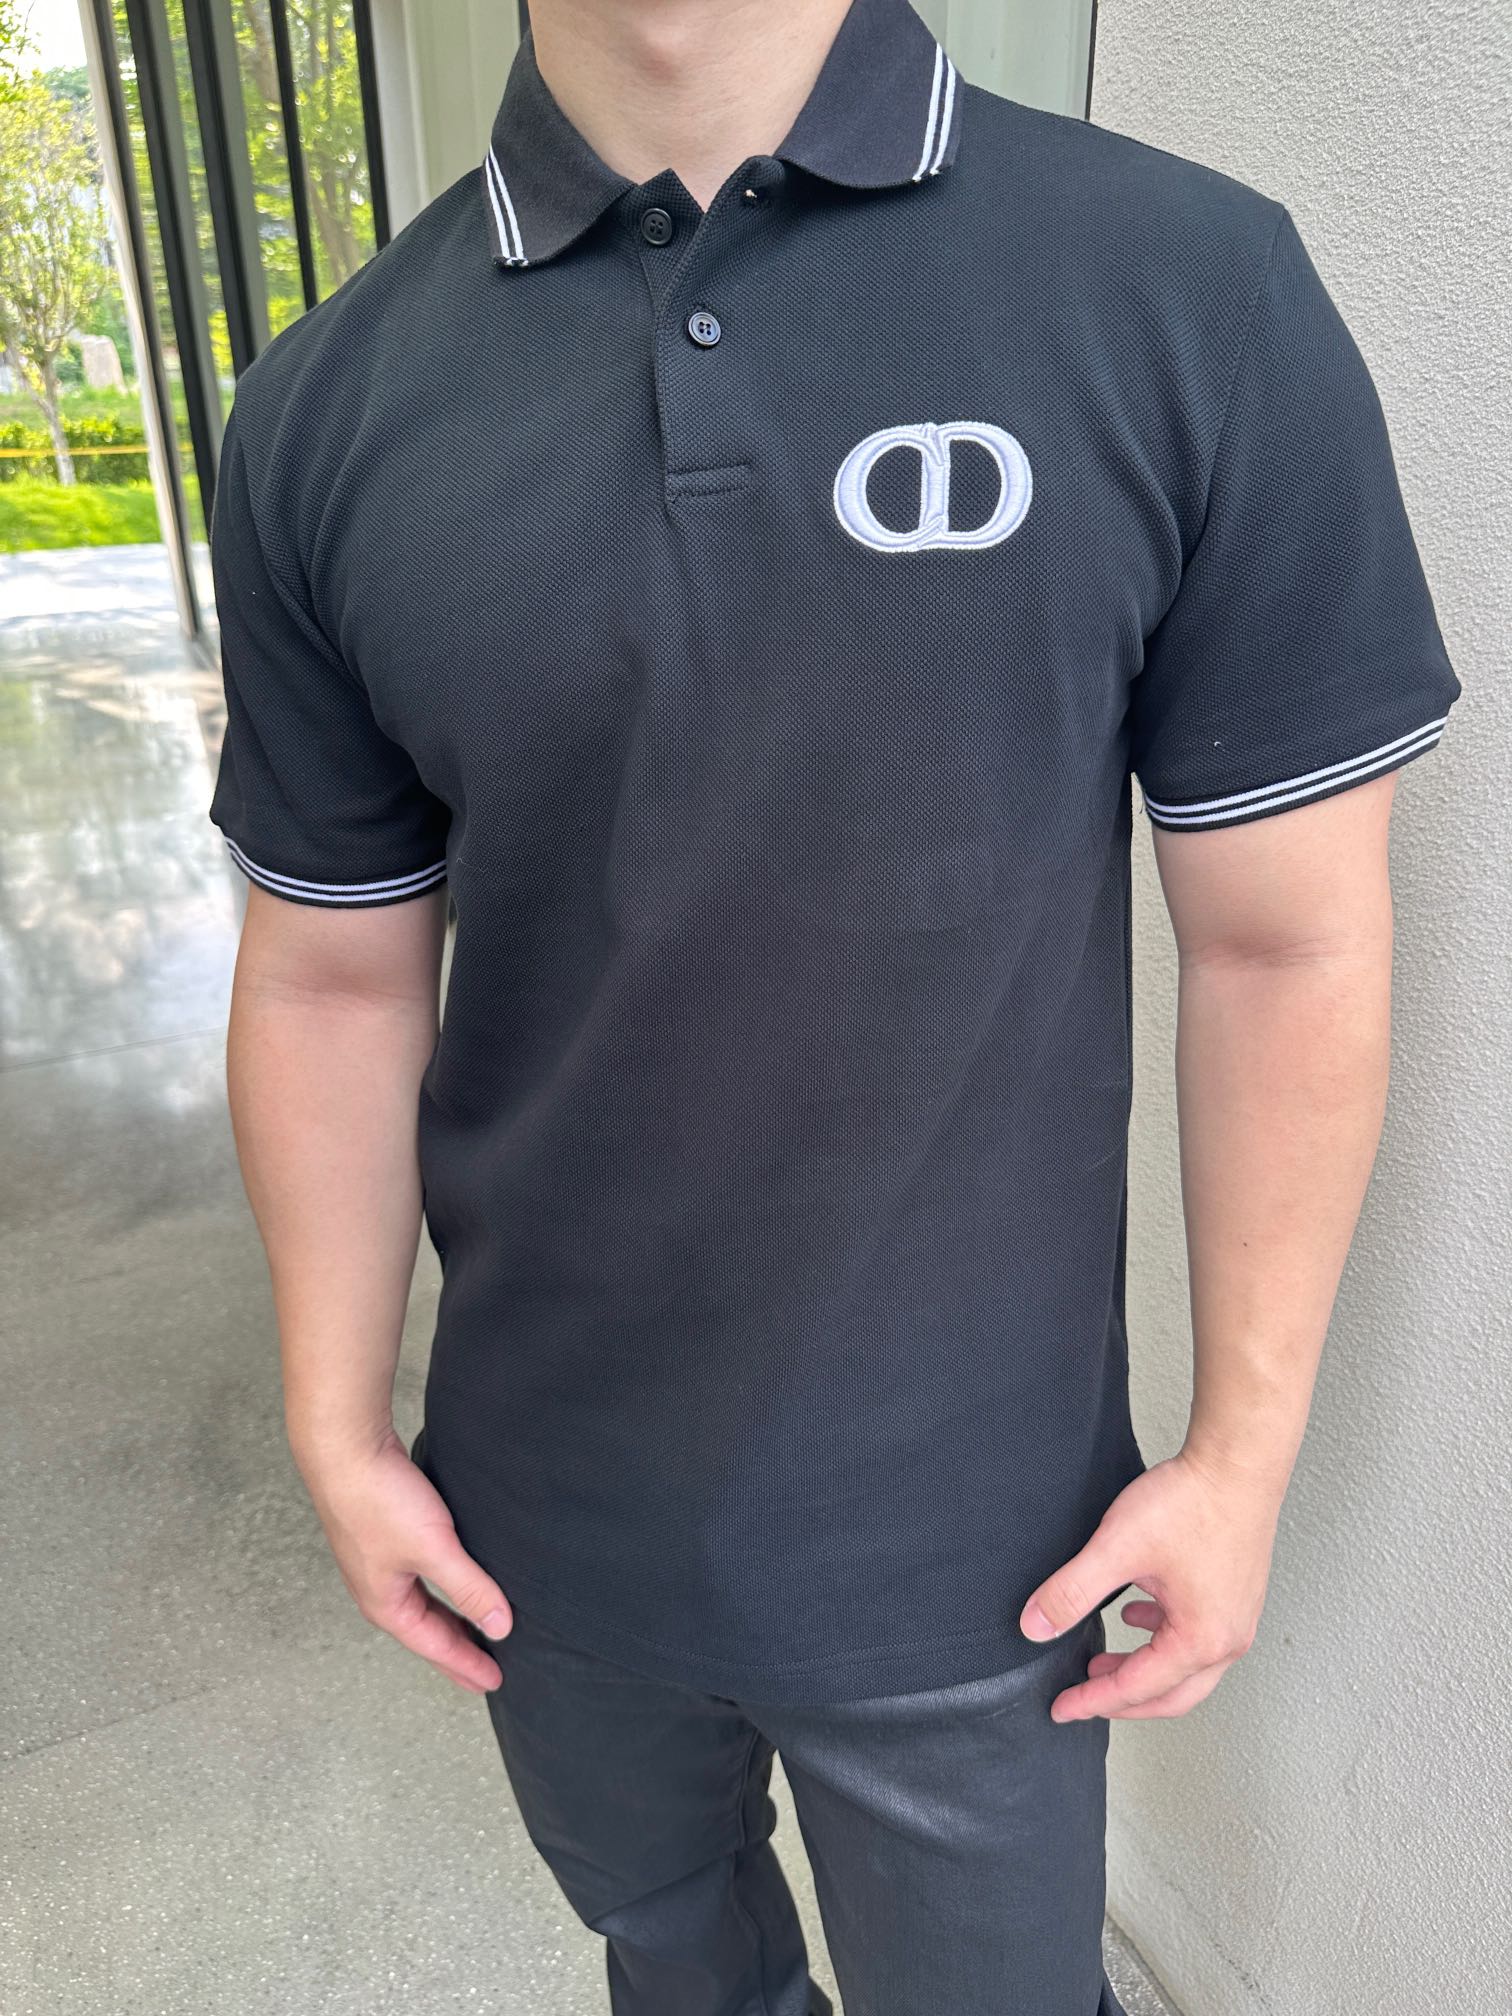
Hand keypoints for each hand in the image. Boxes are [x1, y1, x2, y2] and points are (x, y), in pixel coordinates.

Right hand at [296, 1426, 511, 1692]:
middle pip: (425, 1630)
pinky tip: (451, 1578)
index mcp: (386, 1604)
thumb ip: (468, 1587)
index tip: (496, 1681)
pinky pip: (418, 1575)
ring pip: (421, 1602)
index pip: (435, 1646)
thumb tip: (499, 1627)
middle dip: (456, 1650)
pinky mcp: (383, 1533)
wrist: (344, 1447)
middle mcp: (379, 1589)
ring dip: (448, 1618)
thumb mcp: (433, 1548)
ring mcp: (378, 1562)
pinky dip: (440, 1587)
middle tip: (486, 1669)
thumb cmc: (379, 1500)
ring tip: (475, 1630)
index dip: (467, 1664)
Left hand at [1020, 1448, 1283, 1721]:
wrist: (1237, 1463)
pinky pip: (1198, 1638)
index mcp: (1200, 1641)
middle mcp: (1227, 1640)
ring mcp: (1238, 1619)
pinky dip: (1162, 1640)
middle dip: (1122, 1700)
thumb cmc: (1192, 1503)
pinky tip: (1137, 1614)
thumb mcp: (1117, 1548)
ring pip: (1187, 1670)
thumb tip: (1035, 1627)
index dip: (1093, 1700)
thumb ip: (1072, 1591)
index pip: (1136, 1689)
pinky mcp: (1237, 1595)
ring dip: (1143, 1671)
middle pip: (1170, 1696)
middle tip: (1082, 1697)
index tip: (1061, 1707)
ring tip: (1103, 1659)